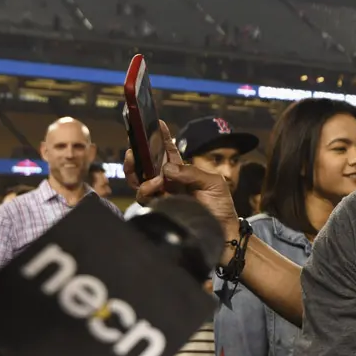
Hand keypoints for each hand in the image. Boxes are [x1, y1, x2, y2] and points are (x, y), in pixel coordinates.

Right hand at [124, 121, 240, 243]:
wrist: (223, 231)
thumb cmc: (221, 206)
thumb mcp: (213, 183)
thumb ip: (191, 172)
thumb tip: (166, 168)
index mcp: (182, 172)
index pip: (168, 152)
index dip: (161, 138)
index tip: (157, 123)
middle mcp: (169, 182)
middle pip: (146, 165)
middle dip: (137, 155)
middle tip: (133, 150)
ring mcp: (163, 196)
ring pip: (139, 181)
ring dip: (139, 175)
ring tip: (150, 179)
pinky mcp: (159, 209)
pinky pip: (144, 198)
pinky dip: (145, 191)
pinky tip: (153, 188)